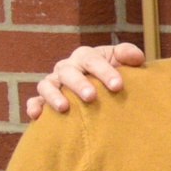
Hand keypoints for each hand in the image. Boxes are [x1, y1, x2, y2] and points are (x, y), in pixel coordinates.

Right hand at [26, 42, 142, 119]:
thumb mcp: (122, 61)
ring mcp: (54, 83)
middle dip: (79, 84)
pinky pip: (35, 101)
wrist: (103, 90)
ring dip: (54, 95)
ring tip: (64, 107)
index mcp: (85, 57)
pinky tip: (36, 115)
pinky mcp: (44, 99)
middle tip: (91, 97)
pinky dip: (34, 106)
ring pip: (47, 85)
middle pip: (68, 72)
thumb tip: (137, 58)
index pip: (92, 60)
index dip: (104, 71)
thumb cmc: (113, 74)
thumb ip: (128, 55)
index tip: (118, 86)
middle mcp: (66, 68)